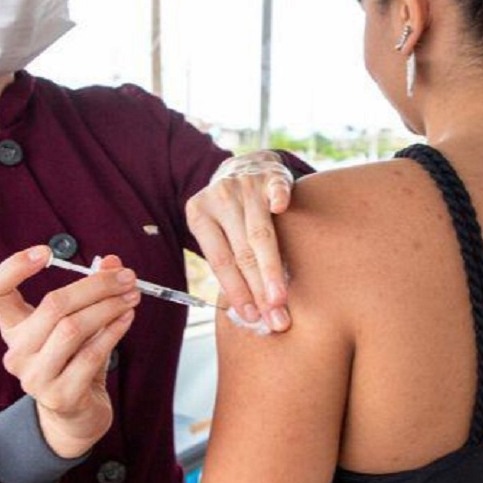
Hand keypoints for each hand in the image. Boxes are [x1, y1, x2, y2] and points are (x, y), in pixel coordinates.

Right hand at [0, 247, 138, 457]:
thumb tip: (113, 262)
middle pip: (52, 305)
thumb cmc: (75, 360)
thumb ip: (92, 290)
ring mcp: (35, 377)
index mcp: (13, 328)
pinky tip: (126, 318)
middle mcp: (17, 352)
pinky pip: (91, 354)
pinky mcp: (60, 396)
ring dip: (109, 307)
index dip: (12, 267)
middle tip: (126, 277)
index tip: (45, 252)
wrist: (76, 415)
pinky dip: (113, 331)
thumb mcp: (79, 321)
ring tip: (132, 296)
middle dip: (96, 285)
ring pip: (73, 328)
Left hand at [185, 151, 294, 331]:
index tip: (250, 316)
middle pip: (242, 252)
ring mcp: (245, 186)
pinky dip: (279, 200)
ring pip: (260, 232)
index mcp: (199, 214)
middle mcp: (220, 198)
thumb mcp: (216, 229)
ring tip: (281, 297)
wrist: (245, 166)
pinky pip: (276, 190)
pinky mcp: (270, 176)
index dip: (236, 290)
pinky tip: (283, 209)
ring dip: (271, 268)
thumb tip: (247, 311)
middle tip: (273, 317)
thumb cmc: (230, 212)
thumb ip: (228, 260)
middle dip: (258, 289)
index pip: (220, 260)